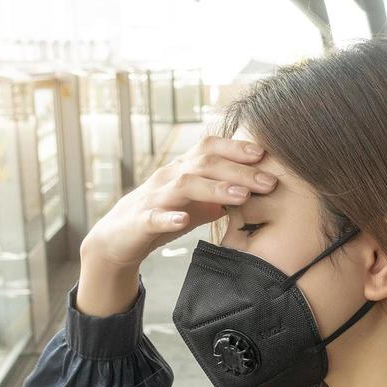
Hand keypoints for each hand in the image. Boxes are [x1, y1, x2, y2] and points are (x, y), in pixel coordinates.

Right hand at [81, 134, 279, 270]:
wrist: (118, 238)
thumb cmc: (162, 215)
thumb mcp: (196, 203)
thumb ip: (221, 195)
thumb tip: (255, 190)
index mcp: (183, 170)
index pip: (210, 148)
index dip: (236, 148)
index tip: (265, 155)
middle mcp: (168, 177)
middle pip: (204, 164)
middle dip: (239, 171)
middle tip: (269, 182)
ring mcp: (154, 198)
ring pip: (184, 185)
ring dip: (215, 188)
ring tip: (241, 196)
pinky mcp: (140, 222)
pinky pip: (154, 217)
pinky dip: (168, 218)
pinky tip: (183, 221)